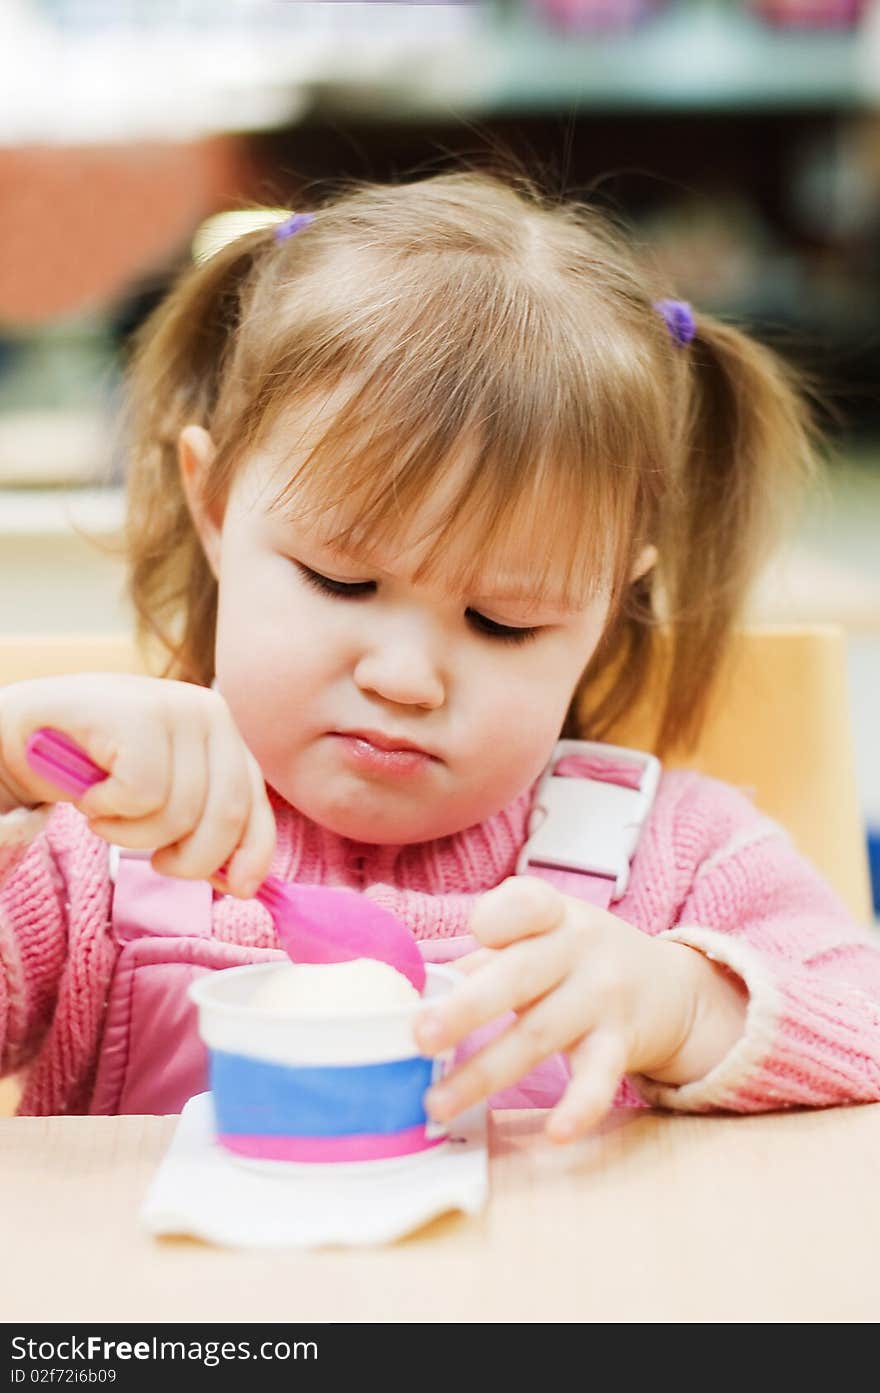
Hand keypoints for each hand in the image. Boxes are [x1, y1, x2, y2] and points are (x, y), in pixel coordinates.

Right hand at [0, 672, 275, 898]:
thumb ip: (206, 825)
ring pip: (179, 814)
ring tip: (108, 812)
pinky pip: (142, 796)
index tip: (236, 889)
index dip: (252, 857)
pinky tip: (93, 792)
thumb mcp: (165, 796)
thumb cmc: (99, 771)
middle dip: (186, 858)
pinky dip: (110, 809)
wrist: (30, 732)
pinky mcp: (140, 714)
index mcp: (225, 736)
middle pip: (225, 818)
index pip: (258, 808)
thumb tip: (243, 883)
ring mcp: (176, 709)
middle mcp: (210, 714)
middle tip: (150, 855)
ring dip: (131, 834)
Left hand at [413, 875, 699, 1143]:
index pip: (527, 903)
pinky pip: (599, 1077)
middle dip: (467, 1008)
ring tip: (438, 1101)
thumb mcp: (544, 936)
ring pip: (539, 1035)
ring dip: (485, 1072)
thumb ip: (489, 958)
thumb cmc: (579, 958)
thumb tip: (419, 992)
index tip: (474, 932)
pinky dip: (580, 1105)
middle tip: (419, 1036)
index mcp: (552, 914)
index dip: (499, 917)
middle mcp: (578, 950)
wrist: (670, 987)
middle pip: (518, 977)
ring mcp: (602, 997)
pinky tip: (556, 1132)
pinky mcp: (620, 1044)